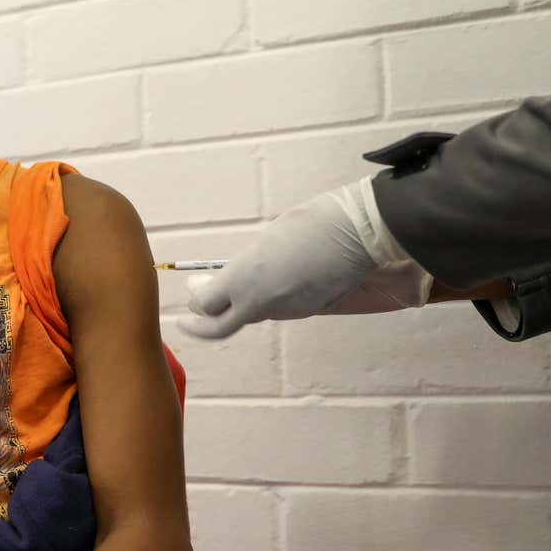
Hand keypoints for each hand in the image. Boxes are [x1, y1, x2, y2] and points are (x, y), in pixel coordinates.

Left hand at [182, 185, 394, 337]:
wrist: (360, 232)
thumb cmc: (311, 223)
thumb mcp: (267, 240)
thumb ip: (243, 265)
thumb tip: (227, 279)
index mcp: (245, 278)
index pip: (205, 304)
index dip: (196, 297)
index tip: (192, 287)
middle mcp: (261, 302)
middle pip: (220, 326)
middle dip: (201, 323)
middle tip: (190, 317)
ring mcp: (286, 310)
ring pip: (251, 317)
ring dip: (237, 308)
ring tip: (233, 290)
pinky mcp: (307, 311)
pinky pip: (277, 311)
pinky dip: (266, 302)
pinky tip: (270, 285)